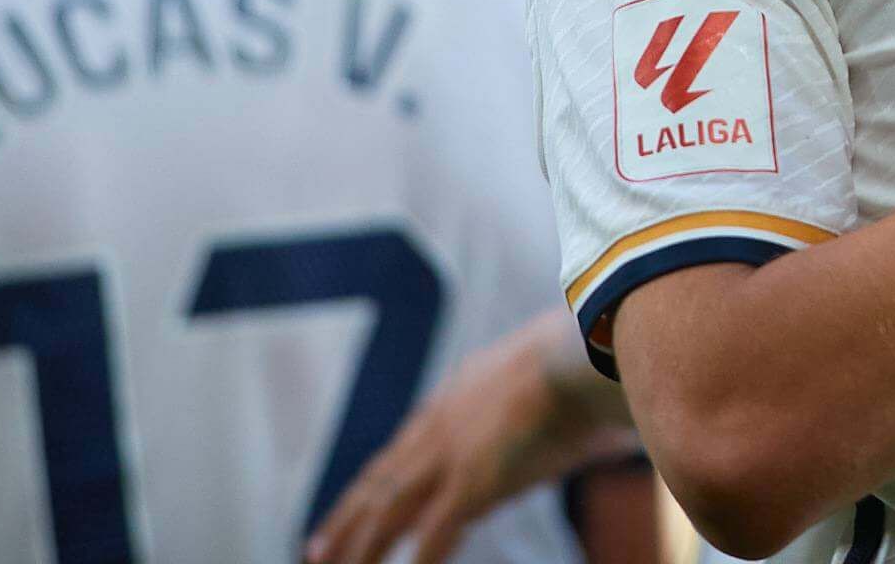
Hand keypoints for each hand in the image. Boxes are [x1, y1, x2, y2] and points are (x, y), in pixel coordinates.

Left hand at [305, 310, 639, 563]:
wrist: (580, 351)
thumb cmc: (578, 361)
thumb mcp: (535, 382)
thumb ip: (526, 410)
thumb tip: (555, 429)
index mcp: (449, 405)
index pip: (394, 455)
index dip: (367, 487)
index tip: (348, 507)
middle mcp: (436, 431)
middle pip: (376, 485)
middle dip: (343, 522)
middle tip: (314, 552)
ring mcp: (449, 457)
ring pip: (387, 513)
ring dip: (360, 548)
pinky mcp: (471, 481)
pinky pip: (434, 534)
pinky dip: (418, 561)